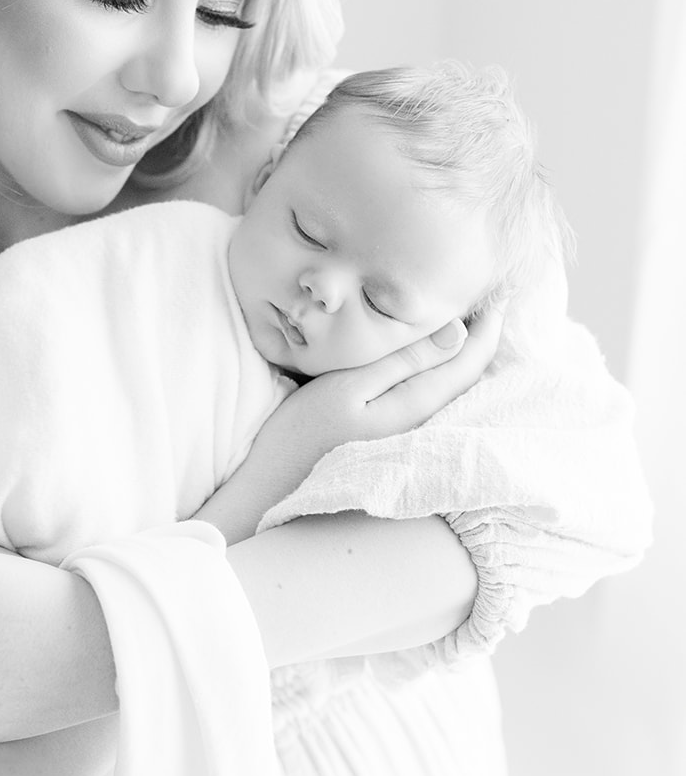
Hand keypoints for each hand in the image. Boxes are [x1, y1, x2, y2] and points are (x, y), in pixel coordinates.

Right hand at [294, 308, 503, 449]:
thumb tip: (459, 331)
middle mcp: (425, 422)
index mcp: (418, 405)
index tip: (499, 290)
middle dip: (484, 335)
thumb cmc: (304, 432)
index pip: (471, 360)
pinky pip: (436, 394)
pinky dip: (445, 368)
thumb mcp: (350, 386)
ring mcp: (412, 432)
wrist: (276, 484)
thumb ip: (405, 360)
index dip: (490, 324)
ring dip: (465, 351)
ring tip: (469, 316)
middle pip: (469, 373)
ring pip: (454, 385)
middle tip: (491, 296)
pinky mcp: (396, 435)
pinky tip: (435, 352)